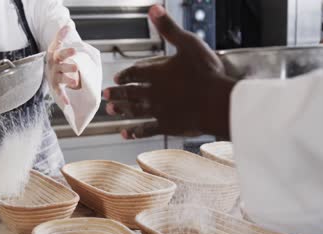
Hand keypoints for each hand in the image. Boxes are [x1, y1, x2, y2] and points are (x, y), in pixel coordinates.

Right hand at [47, 26, 80, 104]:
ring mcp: (54, 77)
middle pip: (60, 66)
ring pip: (61, 78)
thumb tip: (68, 24)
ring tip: (75, 83)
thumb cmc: (56, 57)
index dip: (65, 49)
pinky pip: (59, 93)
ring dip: (68, 81)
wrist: (48, 69)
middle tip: (76, 67)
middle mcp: (54, 66)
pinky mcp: (56, 87)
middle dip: (68, 66)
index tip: (74, 49)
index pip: (59, 50)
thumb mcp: (57, 45)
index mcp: (55, 55)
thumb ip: (61, 35)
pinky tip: (67, 103)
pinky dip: (63, 98)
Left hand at [104, 5, 235, 138]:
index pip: (135, 73)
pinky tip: (125, 133)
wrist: (217, 103)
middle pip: (130, 92)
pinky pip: (145, 129)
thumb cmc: (206, 73)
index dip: (125, 75)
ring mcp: (158, 110)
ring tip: (111, 110)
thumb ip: (169, 28)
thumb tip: (153, 9)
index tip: (117, 78)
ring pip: (134, 110)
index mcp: (157, 72)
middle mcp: (152, 92)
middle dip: (117, 93)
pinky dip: (134, 131)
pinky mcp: (166, 125)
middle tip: (106, 95)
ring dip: (121, 110)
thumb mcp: (188, 44)